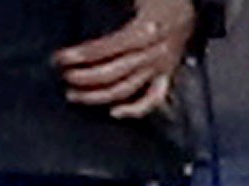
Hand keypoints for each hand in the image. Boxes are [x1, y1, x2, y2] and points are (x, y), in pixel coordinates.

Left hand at [56, 0, 196, 116]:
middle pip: (113, 73)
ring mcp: (160, 67)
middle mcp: (153, 52)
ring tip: (74, 95)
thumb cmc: (158, 0)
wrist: (188, 6)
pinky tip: (114, 112)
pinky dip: (135, 110)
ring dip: (97, 96)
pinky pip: (152, 99)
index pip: (106, 48)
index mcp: (144, 30)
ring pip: (126, 89)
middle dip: (83, 78)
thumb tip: (78, 5)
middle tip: (64, 77)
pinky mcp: (166, 76)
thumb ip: (110, 2)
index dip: (81, 55)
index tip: (60, 58)